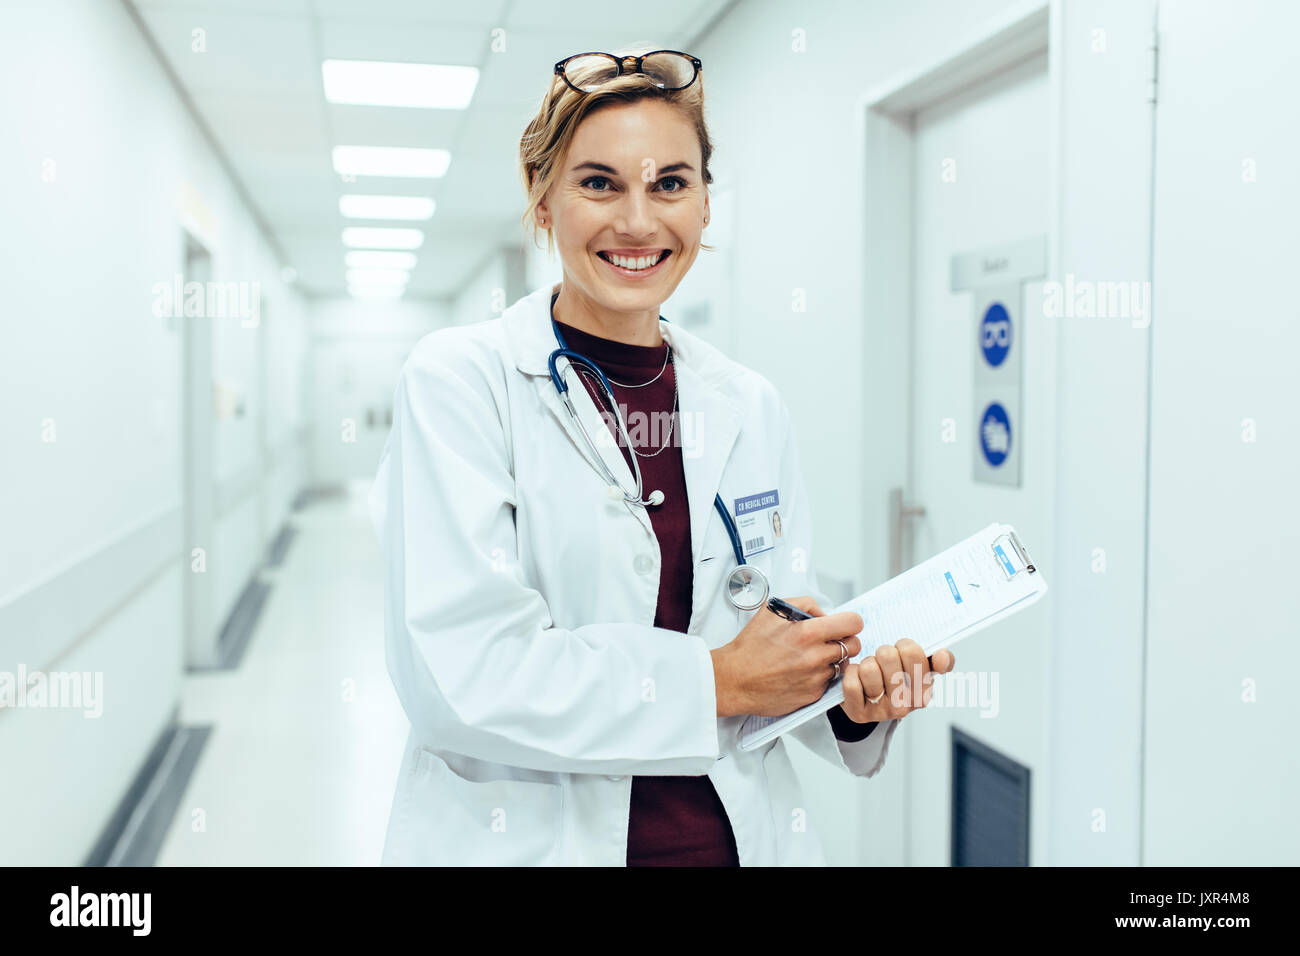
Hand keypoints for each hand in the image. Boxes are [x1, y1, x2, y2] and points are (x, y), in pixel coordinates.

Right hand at [711, 596, 861, 717]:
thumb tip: (824, 614)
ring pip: (842, 665)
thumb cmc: (750, 647)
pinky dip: (820, 677)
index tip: (845, 625)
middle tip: (829, 641)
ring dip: (831, 660)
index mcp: (807, 632)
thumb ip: (805, 605)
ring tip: (809, 658)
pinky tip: (801, 673)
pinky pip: (829, 682)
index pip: (853, 623)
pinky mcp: (813, 695)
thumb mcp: (772, 611)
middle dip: (844, 641)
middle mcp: (815, 656)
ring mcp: (816, 678)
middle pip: (854, 646)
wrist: (734, 680)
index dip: (850, 622)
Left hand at [837, 638, 954, 723]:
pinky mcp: (859, 714)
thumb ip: (940, 660)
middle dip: (883, 652)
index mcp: (924, 692)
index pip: (912, 652)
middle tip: (884, 663)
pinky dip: (851, 674)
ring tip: (872, 672)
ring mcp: (881, 712)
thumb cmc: (899, 678)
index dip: (903, 645)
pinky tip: (858, 679)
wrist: (872, 701)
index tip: (903, 653)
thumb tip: (943, 656)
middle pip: (887, 655)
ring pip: (868, 668)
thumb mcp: (922, 669)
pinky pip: (851, 682)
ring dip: (866, 663)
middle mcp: (905, 706)